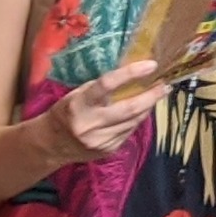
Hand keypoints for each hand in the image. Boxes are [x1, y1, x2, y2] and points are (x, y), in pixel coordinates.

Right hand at [36, 58, 164, 169]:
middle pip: (129, 108)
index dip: (131, 73)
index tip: (151, 65)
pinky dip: (136, 120)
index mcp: (79, 104)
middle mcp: (90, 124)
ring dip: (147, 108)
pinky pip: (129, 132)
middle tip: (164, 85)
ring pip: (133, 121)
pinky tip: (139, 112)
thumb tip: (133, 74)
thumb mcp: (78, 94)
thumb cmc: (66, 112)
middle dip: (151, 96)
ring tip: (156, 95)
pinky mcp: (107, 150)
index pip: (107, 84)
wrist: (51, 144)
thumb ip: (102, 87)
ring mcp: (100, 140)